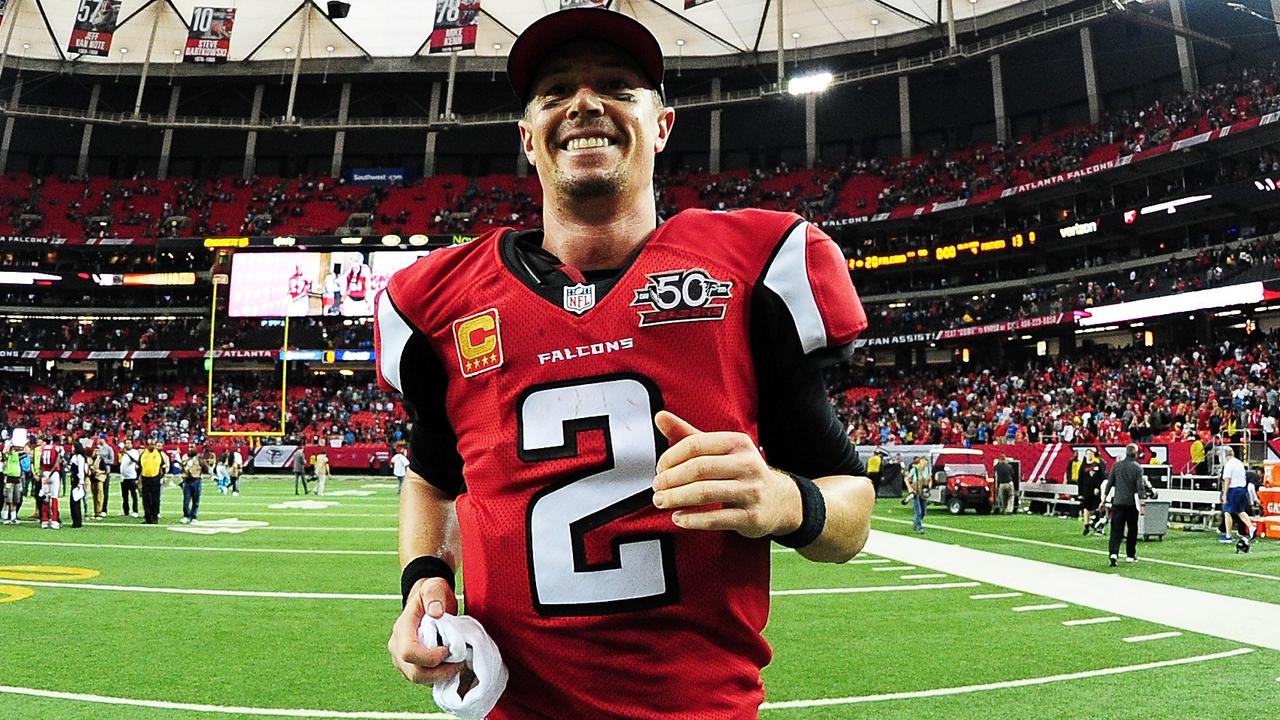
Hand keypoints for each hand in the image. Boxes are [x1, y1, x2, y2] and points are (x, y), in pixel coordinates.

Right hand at [387, 577, 463, 685]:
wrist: (426, 602)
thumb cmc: (431, 594)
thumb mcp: (434, 586)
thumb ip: (434, 596)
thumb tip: (436, 613)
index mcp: (402, 629)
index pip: (409, 652)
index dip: (430, 656)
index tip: (448, 650)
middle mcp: (397, 647)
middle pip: (413, 672)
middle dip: (438, 672)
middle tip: (459, 662)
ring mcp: (402, 659)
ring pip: (418, 679)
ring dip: (440, 676)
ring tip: (457, 664)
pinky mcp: (411, 666)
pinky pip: (423, 680)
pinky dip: (438, 678)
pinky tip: (452, 667)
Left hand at [652, 410, 800, 538]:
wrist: (779, 500)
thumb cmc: (741, 472)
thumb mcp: (719, 449)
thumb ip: (688, 434)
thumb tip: (660, 417)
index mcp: (737, 443)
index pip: (695, 444)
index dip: (671, 457)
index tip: (659, 468)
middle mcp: (747, 464)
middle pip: (698, 468)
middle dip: (670, 479)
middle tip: (657, 488)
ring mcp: (751, 491)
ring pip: (705, 493)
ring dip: (676, 498)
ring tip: (662, 501)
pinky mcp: (751, 516)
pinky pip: (716, 518)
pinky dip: (692, 519)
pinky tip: (679, 517)